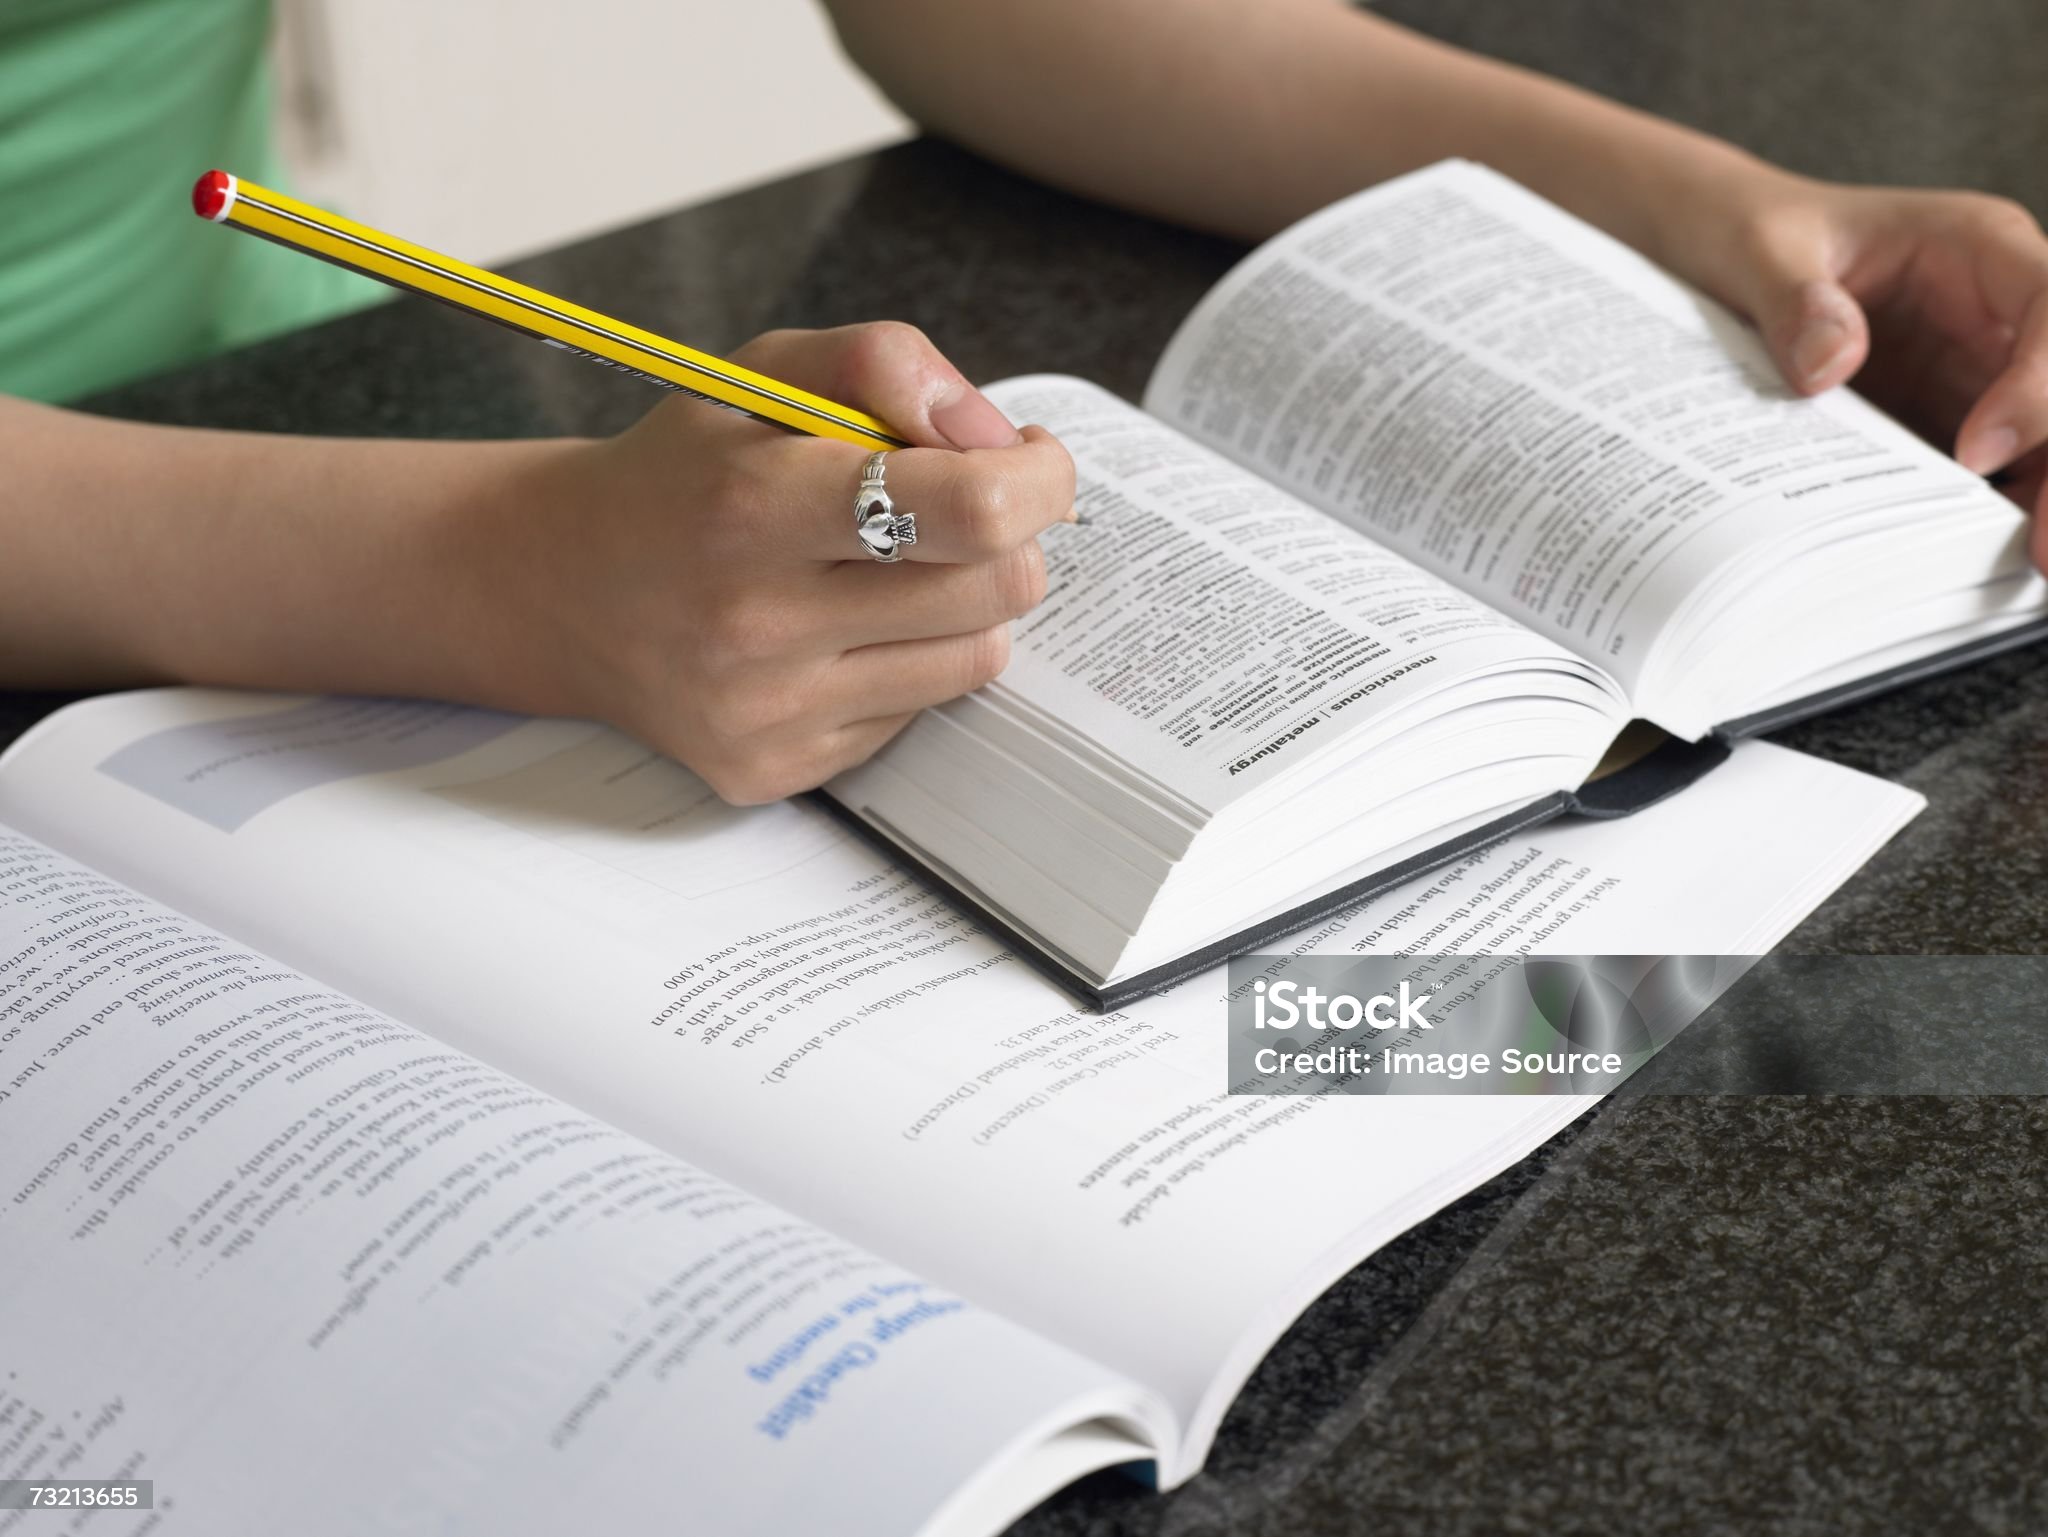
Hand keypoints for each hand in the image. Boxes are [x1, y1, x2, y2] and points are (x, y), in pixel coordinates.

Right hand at [479, 322, 1072, 802]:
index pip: (972, 509)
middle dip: (1013, 537)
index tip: (1030, 460)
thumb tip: (993, 433)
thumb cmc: (680, 472)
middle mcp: (758, 621)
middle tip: (970, 509)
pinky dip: (908, 663)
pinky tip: (843, 630)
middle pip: (997, 588)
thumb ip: (881, 363)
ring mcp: (768, 711)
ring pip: (975, 658)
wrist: (559, 589)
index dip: (1037, 479)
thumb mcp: (759, 373)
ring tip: (900, 568)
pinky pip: (916, 713)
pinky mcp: (776, 769)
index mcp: (755, 503)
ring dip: (967, 603)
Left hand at [1688, 168, 2047, 547]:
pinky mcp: (1952, 423)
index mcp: (1977, 249)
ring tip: (2029, 574)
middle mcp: (1999, 314)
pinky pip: (1999, 475)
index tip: (1973, 454)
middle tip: (2041, 553)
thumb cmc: (1753, 234)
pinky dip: (1995, 520)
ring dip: (2045, 501)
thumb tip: (1826, 365)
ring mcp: (1983, 373)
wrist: (1723, 255)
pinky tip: (1978, 571)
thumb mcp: (1756, 249)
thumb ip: (1792, 299)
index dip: (2038, 384)